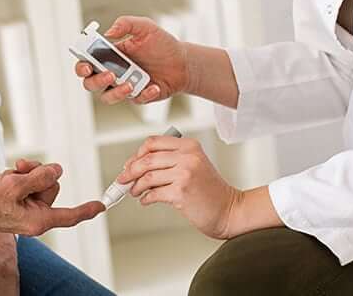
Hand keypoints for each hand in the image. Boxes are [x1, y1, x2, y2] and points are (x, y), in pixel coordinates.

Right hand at [0, 163, 104, 237]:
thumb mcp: (14, 186)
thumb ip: (39, 178)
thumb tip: (57, 170)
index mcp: (37, 220)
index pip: (69, 215)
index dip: (86, 210)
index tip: (101, 206)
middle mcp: (34, 216)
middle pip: (52, 187)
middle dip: (38, 174)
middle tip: (20, 169)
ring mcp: (25, 209)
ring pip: (39, 182)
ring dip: (26, 174)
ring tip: (8, 176)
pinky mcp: (17, 201)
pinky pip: (28, 183)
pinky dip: (18, 177)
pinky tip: (6, 178)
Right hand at [75, 16, 190, 104]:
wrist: (183, 62)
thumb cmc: (162, 44)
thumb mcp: (145, 27)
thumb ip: (127, 24)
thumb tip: (109, 32)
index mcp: (110, 55)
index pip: (87, 62)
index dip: (81, 65)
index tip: (86, 65)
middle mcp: (113, 71)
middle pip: (90, 83)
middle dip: (95, 81)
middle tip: (109, 74)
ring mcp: (124, 85)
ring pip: (107, 97)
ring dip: (115, 92)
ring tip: (130, 84)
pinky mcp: (138, 96)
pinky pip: (135, 100)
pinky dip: (144, 94)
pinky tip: (154, 87)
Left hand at [117, 135, 241, 238]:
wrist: (229, 210)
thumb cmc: (209, 190)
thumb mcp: (193, 165)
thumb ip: (169, 160)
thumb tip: (135, 165)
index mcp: (189, 145)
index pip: (153, 142)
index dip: (137, 154)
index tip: (129, 165)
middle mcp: (188, 156)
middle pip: (146, 159)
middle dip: (129, 171)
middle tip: (123, 180)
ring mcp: (185, 173)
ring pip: (147, 176)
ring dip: (136, 186)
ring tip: (135, 192)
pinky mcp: (181, 192)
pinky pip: (153, 193)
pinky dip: (145, 198)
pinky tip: (146, 200)